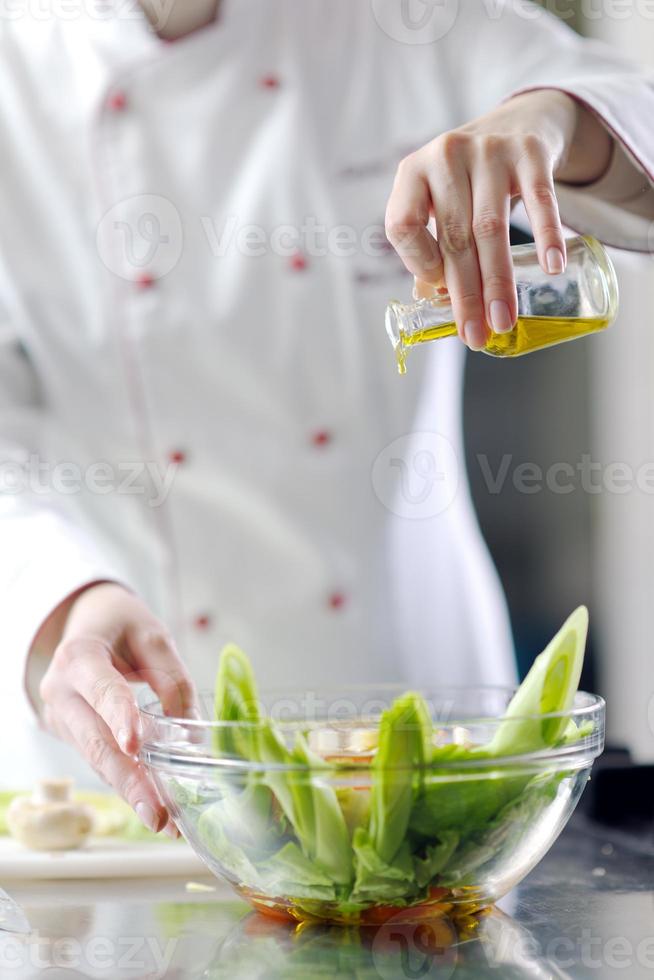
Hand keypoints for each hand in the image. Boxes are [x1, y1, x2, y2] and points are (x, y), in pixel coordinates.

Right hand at [39, 583, 197, 833]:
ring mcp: (63, 719)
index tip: (136, 745)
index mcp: (78, 656)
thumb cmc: (119, 626)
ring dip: (132, 792)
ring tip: (165, 821)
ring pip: (98, 760)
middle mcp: (62, 692)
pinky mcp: (74, 737)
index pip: (102, 689)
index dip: (120, 717)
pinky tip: (154, 806)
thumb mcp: (151, 634)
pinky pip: (102, 761)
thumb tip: (190, 729)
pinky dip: (129, 783)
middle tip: (158, 814)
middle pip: (95, 741)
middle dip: (129, 780)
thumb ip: (171, 676)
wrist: (84, 624)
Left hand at [385, 90, 612, 349]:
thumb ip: (434, 245)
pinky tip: (551, 266)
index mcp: (412, 172)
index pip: (402, 226)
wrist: (517, 122)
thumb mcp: (440, 201)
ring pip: (490, 228)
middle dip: (465, 294)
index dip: (417, 263)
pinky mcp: (529, 151)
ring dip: (498, 281)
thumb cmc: (469, 180)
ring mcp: (488, 151)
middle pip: (453, 238)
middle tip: (475, 335)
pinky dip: (546, 235)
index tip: (438, 293)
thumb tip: (437, 305)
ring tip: (503, 320)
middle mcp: (446, 156)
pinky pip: (539, 199)